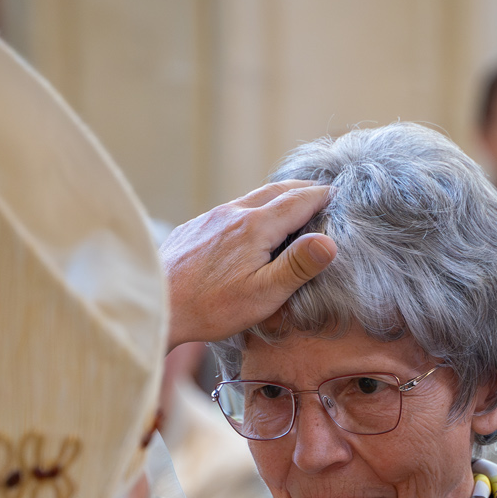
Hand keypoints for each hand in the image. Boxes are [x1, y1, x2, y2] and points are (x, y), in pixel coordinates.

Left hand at [160, 180, 337, 347]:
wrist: (155, 305)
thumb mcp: (263, 293)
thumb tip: (329, 242)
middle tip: (323, 195)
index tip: (341, 196)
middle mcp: (233, 213)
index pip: (300, 199)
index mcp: (256, 226)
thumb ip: (297, 266)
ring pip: (253, 198)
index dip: (324, 196)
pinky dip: (252, 210)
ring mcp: (211, 218)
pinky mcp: (196, 228)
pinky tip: (251, 228)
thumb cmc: (210, 307)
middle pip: (277, 190)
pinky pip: (231, 210)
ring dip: (277, 198)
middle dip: (304, 190)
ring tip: (293, 207)